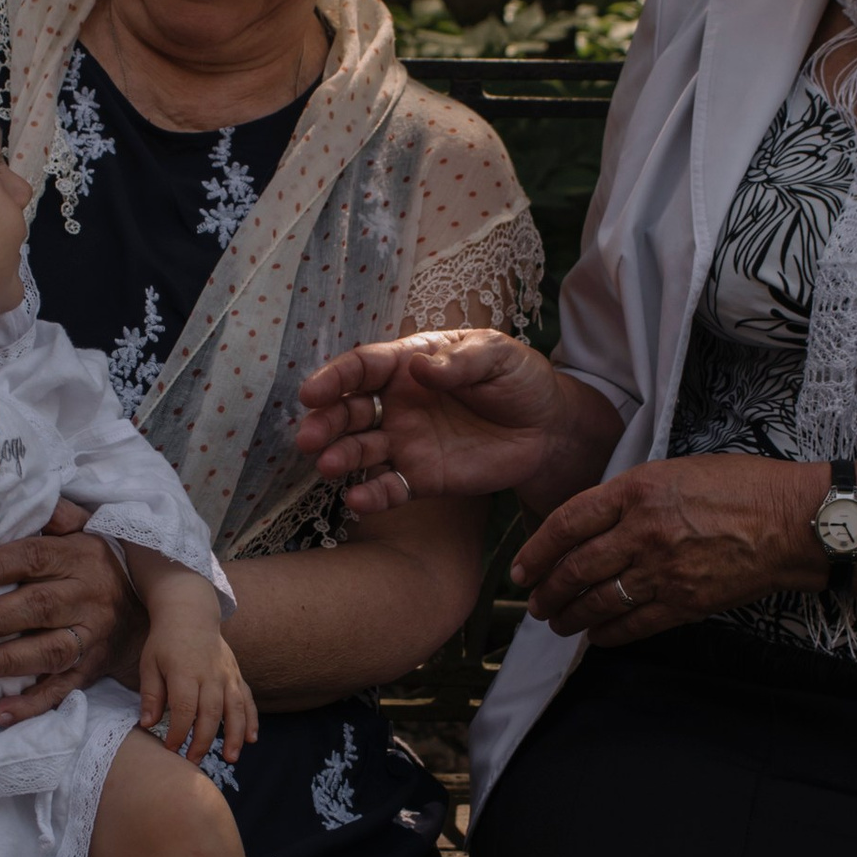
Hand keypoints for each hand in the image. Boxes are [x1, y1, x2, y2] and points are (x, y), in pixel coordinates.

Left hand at [0, 502, 145, 727]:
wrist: (149, 609)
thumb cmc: (98, 565)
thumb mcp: (86, 530)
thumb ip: (56, 515)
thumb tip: (22, 497)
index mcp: (79, 557)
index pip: (36, 557)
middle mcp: (87, 597)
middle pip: (38, 607)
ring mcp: (90, 636)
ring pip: (49, 651)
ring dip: (8, 661)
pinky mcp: (90, 669)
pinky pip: (62, 689)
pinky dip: (32, 705)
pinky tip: (0, 714)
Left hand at [141, 607, 257, 766]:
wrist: (190, 615)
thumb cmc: (165, 642)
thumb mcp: (149, 664)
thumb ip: (151, 695)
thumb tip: (147, 724)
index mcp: (184, 672)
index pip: (183, 709)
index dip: (178, 732)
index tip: (170, 749)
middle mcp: (209, 675)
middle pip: (210, 713)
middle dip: (203, 741)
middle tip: (193, 762)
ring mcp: (226, 675)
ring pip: (235, 709)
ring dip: (234, 735)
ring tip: (231, 758)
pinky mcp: (236, 675)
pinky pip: (247, 699)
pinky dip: (252, 719)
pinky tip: (252, 739)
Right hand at [294, 328, 578, 517]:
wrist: (548, 427)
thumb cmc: (519, 380)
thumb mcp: (498, 355)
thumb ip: (461, 360)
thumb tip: (419, 367)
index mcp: (409, 365)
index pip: (364, 368)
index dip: (335, 379)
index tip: (311, 393)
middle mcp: (397, 404)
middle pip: (350, 410)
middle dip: (326, 422)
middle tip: (308, 437)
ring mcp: (406, 442)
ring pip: (361, 450)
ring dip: (340, 457)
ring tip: (327, 465)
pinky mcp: (422, 477)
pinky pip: (391, 488)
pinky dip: (373, 496)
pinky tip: (359, 501)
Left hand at [512, 455, 812, 642]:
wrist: (793, 522)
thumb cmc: (743, 487)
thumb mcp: (676, 470)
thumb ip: (632, 494)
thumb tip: (595, 521)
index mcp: (637, 490)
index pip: (567, 523)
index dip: (536, 550)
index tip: (521, 567)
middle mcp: (643, 532)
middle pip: (576, 568)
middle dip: (547, 591)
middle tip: (534, 602)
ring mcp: (663, 571)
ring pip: (598, 601)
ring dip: (570, 616)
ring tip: (557, 622)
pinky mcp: (685, 603)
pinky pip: (633, 624)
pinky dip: (608, 633)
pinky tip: (596, 635)